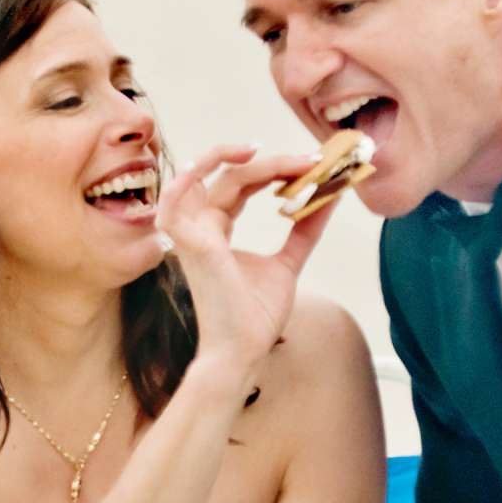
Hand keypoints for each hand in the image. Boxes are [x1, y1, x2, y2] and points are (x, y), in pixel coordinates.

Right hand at [154, 145, 335, 376]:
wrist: (244, 349)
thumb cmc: (256, 315)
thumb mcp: (287, 263)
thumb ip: (303, 231)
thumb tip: (329, 197)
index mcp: (218, 230)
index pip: (241, 184)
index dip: (273, 169)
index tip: (310, 164)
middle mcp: (201, 227)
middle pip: (231, 176)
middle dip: (272, 164)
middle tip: (311, 161)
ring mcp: (191, 234)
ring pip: (208, 178)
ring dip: (235, 158)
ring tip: (272, 153)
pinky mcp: (190, 245)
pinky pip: (173, 203)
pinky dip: (186, 179)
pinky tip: (217, 166)